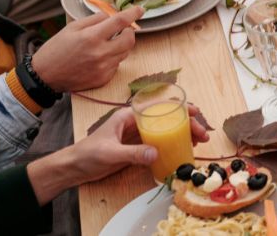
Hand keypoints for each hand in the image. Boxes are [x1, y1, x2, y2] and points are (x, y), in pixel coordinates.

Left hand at [28, 105, 210, 204]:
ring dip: (183, 133)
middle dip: (186, 123)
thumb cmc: (87, 155)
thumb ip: (132, 153)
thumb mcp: (110, 153)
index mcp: (128, 116)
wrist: (74, 168)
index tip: (195, 112)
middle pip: (166, 119)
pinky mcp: (137, 148)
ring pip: (166, 130)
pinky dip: (174, 144)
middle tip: (202, 134)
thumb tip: (156, 152)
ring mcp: (137, 136)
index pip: (158, 108)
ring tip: (199, 141)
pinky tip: (184, 149)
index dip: (178, 108)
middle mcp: (135, 123)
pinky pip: (160, 143)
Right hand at [31, 7, 143, 91]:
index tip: (140, 10)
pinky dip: (112, 59)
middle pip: (129, 39)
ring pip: (125, 53)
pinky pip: (116, 65)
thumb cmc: (56, 49)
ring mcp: (104, 68)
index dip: (133, 14)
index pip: (120, 22)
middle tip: (122, 29)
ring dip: (120, 45)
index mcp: (92, 37)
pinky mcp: (104, 79)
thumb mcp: (72, 28)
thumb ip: (95, 20)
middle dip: (129, 32)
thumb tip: (112, 16)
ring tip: (105, 44)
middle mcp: (101, 53)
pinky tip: (98, 58)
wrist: (44, 76)